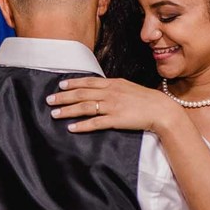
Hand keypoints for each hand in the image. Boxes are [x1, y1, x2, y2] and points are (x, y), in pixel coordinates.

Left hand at [45, 76, 183, 133]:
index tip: (61, 85)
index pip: (89, 82)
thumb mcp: (129, 88)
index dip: (73, 83)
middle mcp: (110, 93)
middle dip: (63, 97)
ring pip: (84, 107)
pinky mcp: (115, 120)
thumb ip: (114, 88)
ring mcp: (112, 106)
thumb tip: (101, 89)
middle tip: (49, 99)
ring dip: (68, 110)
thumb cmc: (146, 100)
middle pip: (82, 94)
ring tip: (54, 114)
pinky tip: (71, 128)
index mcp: (113, 84)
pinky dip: (82, 125)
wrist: (161, 110)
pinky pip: (95, 123)